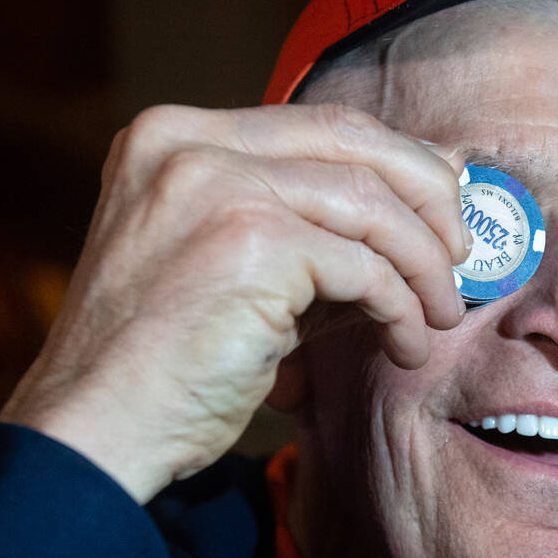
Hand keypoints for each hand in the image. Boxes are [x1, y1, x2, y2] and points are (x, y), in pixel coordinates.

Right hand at [0, 104, 468, 502]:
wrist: (94, 432)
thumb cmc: (166, 362)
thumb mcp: (234, 269)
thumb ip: (311, 230)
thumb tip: (422, 214)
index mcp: (176, 136)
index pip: (321, 126)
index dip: (402, 160)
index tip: (449, 200)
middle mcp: (190, 145)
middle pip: (355, 142)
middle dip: (430, 198)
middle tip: (463, 254)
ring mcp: (215, 186)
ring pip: (371, 205)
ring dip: (424, 265)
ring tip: (439, 316)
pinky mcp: (249, 244)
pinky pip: (366, 268)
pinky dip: (401, 308)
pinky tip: (404, 343)